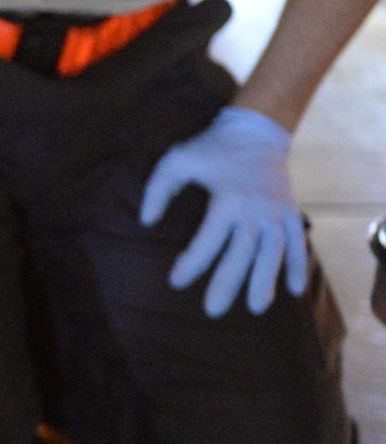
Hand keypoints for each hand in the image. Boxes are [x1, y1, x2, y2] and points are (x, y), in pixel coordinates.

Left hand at [140, 105, 306, 317]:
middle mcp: (255, 210)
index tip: (175, 281)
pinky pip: (297, 244)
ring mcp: (277, 214)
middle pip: (241, 254)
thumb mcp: (178, 160)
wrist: (258, 132)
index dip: (191, 263)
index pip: (207, 240)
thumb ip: (158, 189)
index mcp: (227, 199)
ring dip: (264, 282)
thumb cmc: (213, 149)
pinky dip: (296, 266)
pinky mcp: (291, 214)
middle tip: (212, 311)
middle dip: (226, 284)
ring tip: (255, 308)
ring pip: (272, 254)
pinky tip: (294, 290)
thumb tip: (146, 221)